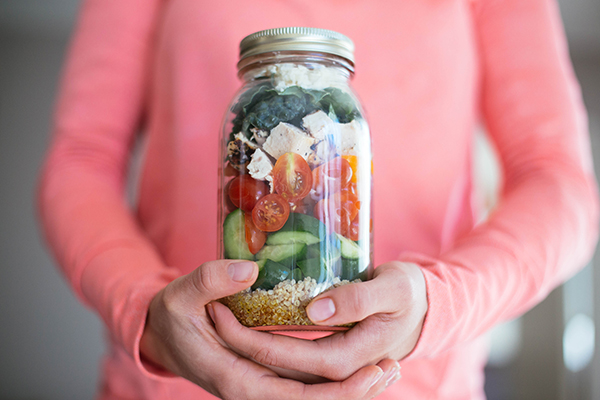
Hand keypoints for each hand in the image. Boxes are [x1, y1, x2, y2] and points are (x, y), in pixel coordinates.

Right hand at [139, 259, 400, 399]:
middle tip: (391, 368)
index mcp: (234, 379)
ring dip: (351, 389)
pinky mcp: (268, 375)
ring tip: (391, 369)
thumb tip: (249, 271)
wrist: (164, 334)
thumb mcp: (179, 295)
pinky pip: (306, 385)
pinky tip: (364, 367)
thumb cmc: (171, 316)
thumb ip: (208, 282)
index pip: (292, 396)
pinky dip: (335, 381)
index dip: (333, 391)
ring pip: (312, 397)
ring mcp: (262, 385)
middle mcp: (252, 390)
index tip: (369, 370)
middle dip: (353, 392)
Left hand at [210, 261, 426, 381]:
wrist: (428, 306)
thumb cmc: (412, 293)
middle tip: (213, 314)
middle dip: (242, 343)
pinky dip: (271, 342)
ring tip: (222, 318)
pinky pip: (294, 356)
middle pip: (280, 365)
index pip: (291, 357)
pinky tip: (252, 324)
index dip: (254, 339)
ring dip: (252, 345)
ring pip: (284, 365)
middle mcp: (337, 368)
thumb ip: (358, 299)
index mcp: (350, 356)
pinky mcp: (331, 353)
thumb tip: (315, 310)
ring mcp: (333, 363)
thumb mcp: (394, 289)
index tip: (223, 312)